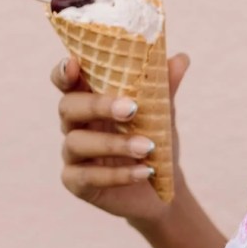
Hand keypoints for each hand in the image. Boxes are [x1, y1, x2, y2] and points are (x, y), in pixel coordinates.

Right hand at [50, 52, 190, 224]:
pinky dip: (119, 174)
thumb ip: (165, 88)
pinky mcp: (76, 183)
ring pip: (78, 143)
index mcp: (89, 101)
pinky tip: (146, 172)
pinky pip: (89, 177)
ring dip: (115, 143)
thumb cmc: (154, 144)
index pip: (67, 81)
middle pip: (68, 107)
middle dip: (98, 106)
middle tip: (132, 109)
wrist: (163, 189)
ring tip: (148, 147)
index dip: (64, 71)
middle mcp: (74, 125)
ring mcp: (72, 155)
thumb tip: (182, 58)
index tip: (75, 64)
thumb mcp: (161, 115)